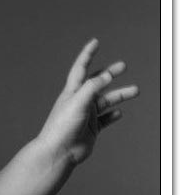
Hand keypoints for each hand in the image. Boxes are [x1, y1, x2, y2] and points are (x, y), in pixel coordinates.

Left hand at [36, 38, 139, 167]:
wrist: (59, 151)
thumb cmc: (62, 126)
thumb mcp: (77, 102)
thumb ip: (92, 87)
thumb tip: (106, 75)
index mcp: (72, 92)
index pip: (81, 68)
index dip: (88, 54)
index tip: (95, 42)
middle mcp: (79, 102)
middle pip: (97, 84)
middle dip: (109, 73)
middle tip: (123, 66)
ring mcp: (85, 115)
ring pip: (106, 102)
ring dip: (119, 95)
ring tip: (135, 90)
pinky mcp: (91, 129)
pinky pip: (104, 120)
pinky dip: (112, 115)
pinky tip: (119, 113)